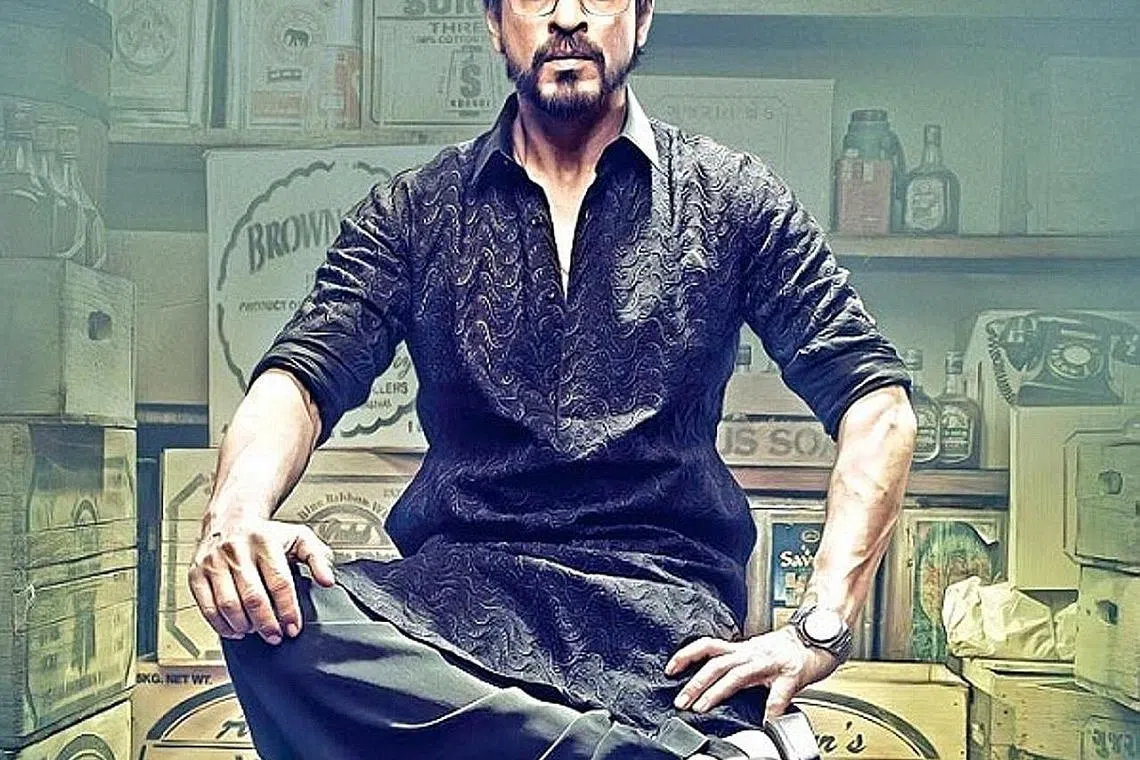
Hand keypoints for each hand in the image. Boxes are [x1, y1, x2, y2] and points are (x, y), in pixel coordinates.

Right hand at [187, 517, 335, 644]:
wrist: (231, 518)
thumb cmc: (266, 533)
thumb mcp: (299, 538)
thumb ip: (317, 558)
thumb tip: (328, 580)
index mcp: (265, 542)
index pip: (279, 583)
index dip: (287, 610)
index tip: (293, 628)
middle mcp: (237, 551)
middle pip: (253, 597)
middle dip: (266, 624)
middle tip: (275, 636)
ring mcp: (214, 562)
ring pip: (228, 605)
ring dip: (243, 626)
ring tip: (256, 631)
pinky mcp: (196, 573)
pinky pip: (206, 607)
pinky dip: (220, 625)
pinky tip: (234, 629)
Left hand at [664, 626, 841, 722]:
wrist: (819, 637)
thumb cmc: (787, 649)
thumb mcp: (756, 653)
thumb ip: (736, 664)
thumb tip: (712, 680)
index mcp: (742, 650)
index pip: (708, 646)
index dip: (687, 655)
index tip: (669, 669)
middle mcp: (751, 653)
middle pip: (716, 664)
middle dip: (695, 682)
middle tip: (681, 700)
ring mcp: (770, 663)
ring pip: (737, 674)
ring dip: (717, 691)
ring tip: (703, 707)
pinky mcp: (791, 675)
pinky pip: (779, 694)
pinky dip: (772, 709)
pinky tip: (767, 722)